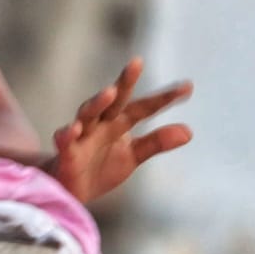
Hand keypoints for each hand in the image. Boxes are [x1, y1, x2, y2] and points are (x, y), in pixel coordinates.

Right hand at [48, 58, 191, 203]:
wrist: (71, 190)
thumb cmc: (101, 166)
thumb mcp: (133, 155)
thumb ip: (157, 142)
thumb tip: (189, 131)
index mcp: (119, 122)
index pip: (144, 107)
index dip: (164, 98)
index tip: (187, 87)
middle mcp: (101, 123)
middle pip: (114, 100)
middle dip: (125, 82)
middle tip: (136, 63)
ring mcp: (82, 135)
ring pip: (88, 113)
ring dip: (97, 102)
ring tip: (110, 92)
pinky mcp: (67, 153)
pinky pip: (65, 140)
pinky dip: (67, 133)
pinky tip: (74, 128)